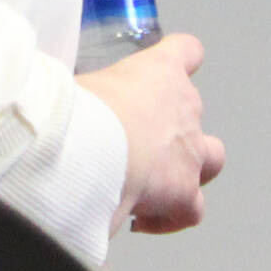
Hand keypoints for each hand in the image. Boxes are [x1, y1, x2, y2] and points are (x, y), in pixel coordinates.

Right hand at [77, 34, 225, 233]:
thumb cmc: (81, 109)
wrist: (92, 149)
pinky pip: (191, 210)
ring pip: (212, 160)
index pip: (186, 51)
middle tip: (136, 145)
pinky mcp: (185, 192)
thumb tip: (59, 97)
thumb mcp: (78, 83)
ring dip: (190, 170)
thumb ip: (84, 89)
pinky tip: (143, 219)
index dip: (181, 59)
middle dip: (169, 129)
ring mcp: (191, 152)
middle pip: (193, 112)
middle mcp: (185, 108)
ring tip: (158, 185)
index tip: (169, 71)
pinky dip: (172, 216)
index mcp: (160, 70)